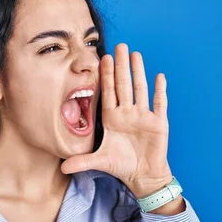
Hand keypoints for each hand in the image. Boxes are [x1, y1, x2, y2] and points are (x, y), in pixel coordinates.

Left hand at [60, 43, 172, 198]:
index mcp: (113, 118)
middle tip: (119, 46)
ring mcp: (143, 116)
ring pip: (140, 89)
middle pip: (124, 85)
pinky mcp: (158, 123)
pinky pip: (159, 103)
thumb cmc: (122, 165)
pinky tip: (159, 76)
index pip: (108, 92)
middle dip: (121, 66)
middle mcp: (127, 113)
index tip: (103, 58)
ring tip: (135, 54)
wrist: (143, 176)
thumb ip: (81, 162)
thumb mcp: (99, 161)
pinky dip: (160, 91)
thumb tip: (61, 168)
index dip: (106, 75)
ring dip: (138, 72)